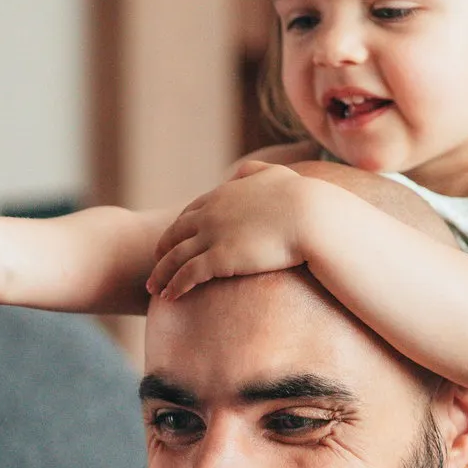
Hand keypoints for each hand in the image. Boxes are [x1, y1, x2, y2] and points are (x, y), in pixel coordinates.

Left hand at [147, 161, 321, 299]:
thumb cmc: (304, 199)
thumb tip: (241, 173)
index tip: (171, 242)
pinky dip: (175, 286)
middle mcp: (211, 214)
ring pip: (176, 257)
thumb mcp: (276, 174)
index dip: (178, 229)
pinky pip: (188, 275)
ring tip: (154, 289)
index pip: (190, 213)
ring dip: (161, 274)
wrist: (313, 217)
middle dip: (162, 252)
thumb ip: (255, 171)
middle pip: (175, 235)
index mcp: (223, 195)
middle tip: (155, 265)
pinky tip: (170, 297)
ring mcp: (213, 236)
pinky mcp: (220, 258)